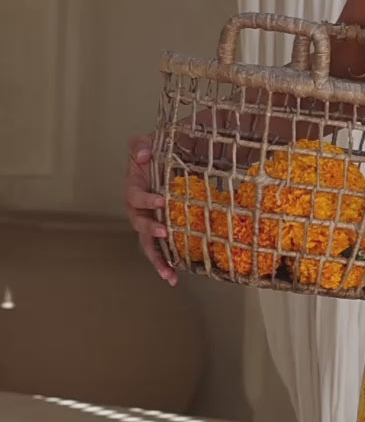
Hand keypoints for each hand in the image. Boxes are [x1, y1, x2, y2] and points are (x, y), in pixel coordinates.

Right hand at [125, 134, 176, 284]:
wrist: (166, 163)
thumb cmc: (154, 154)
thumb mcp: (145, 143)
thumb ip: (140, 144)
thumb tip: (143, 153)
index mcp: (134, 190)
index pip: (136, 196)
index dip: (146, 199)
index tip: (161, 200)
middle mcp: (138, 210)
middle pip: (140, 224)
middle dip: (151, 230)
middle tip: (164, 232)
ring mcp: (149, 223)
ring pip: (149, 244)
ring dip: (157, 259)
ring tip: (168, 274)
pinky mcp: (162, 232)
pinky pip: (162, 250)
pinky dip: (166, 264)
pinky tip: (174, 277)